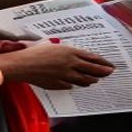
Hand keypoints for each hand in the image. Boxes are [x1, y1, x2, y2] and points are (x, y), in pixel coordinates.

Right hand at [0, 43, 114, 89]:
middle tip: (109, 73)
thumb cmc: (35, 51)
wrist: (23, 64)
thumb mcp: (53, 45)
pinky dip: (75, 85)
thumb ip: (66, 51)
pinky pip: (70, 86)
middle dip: (102, 72)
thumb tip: (74, 54)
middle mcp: (70, 64)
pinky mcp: (57, 84)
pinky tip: (77, 85)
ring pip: (83, 80)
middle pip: (91, 70)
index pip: (92, 58)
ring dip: (91, 80)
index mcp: (70, 52)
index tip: (109, 64)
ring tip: (96, 80)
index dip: (102, 62)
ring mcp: (64, 76)